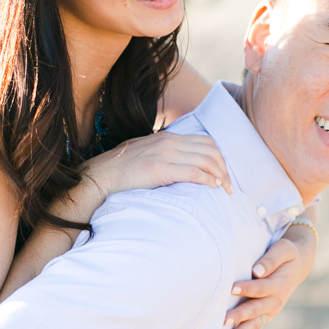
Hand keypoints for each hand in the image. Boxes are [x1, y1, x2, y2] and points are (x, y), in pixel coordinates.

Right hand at [82, 132, 231, 197]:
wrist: (99, 175)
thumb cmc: (120, 170)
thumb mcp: (146, 155)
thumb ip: (163, 156)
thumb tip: (179, 167)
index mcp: (167, 138)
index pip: (204, 141)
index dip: (219, 158)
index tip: (223, 174)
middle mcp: (168, 142)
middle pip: (210, 149)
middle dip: (224, 167)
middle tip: (229, 186)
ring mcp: (164, 154)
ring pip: (205, 159)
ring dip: (220, 175)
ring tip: (225, 190)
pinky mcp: (159, 169)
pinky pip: (192, 171)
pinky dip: (207, 179)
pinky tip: (213, 188)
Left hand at [225, 224, 316, 328]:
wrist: (298, 264)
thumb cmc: (286, 253)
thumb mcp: (283, 249)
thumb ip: (270, 260)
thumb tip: (257, 271)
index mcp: (279, 284)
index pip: (261, 287)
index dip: (248, 288)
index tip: (233, 287)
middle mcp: (276, 300)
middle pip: (256, 309)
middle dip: (240, 315)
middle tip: (224, 320)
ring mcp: (271, 310)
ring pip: (255, 323)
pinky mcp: (266, 315)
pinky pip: (254, 328)